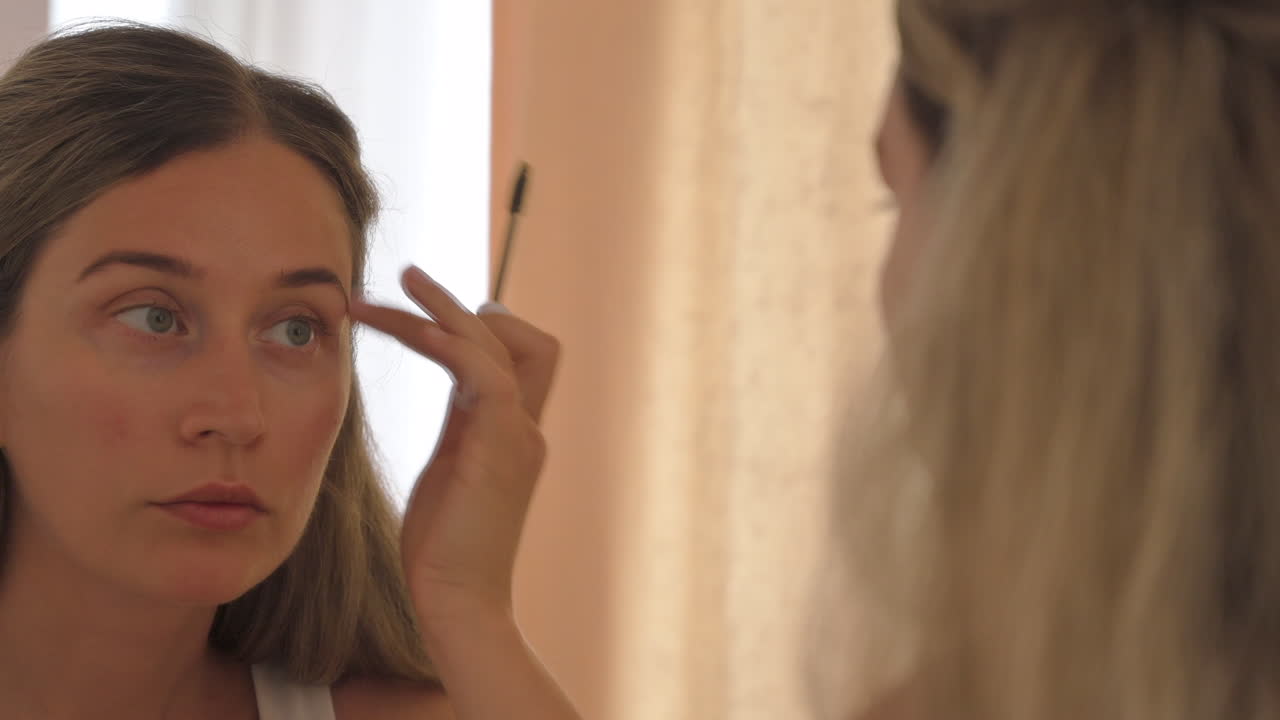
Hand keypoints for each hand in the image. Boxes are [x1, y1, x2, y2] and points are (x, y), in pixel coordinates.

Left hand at [350, 266, 558, 629]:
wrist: (456, 601)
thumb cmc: (441, 550)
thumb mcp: (449, 470)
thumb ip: (458, 425)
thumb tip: (452, 385)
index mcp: (513, 433)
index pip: (517, 356)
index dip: (479, 325)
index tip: (425, 308)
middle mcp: (526, 427)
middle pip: (521, 337)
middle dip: (459, 303)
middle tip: (405, 275)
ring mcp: (520, 434)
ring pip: (499, 342)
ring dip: (440, 310)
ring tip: (387, 290)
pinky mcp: (502, 443)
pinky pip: (482, 368)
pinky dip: (443, 339)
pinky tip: (399, 328)